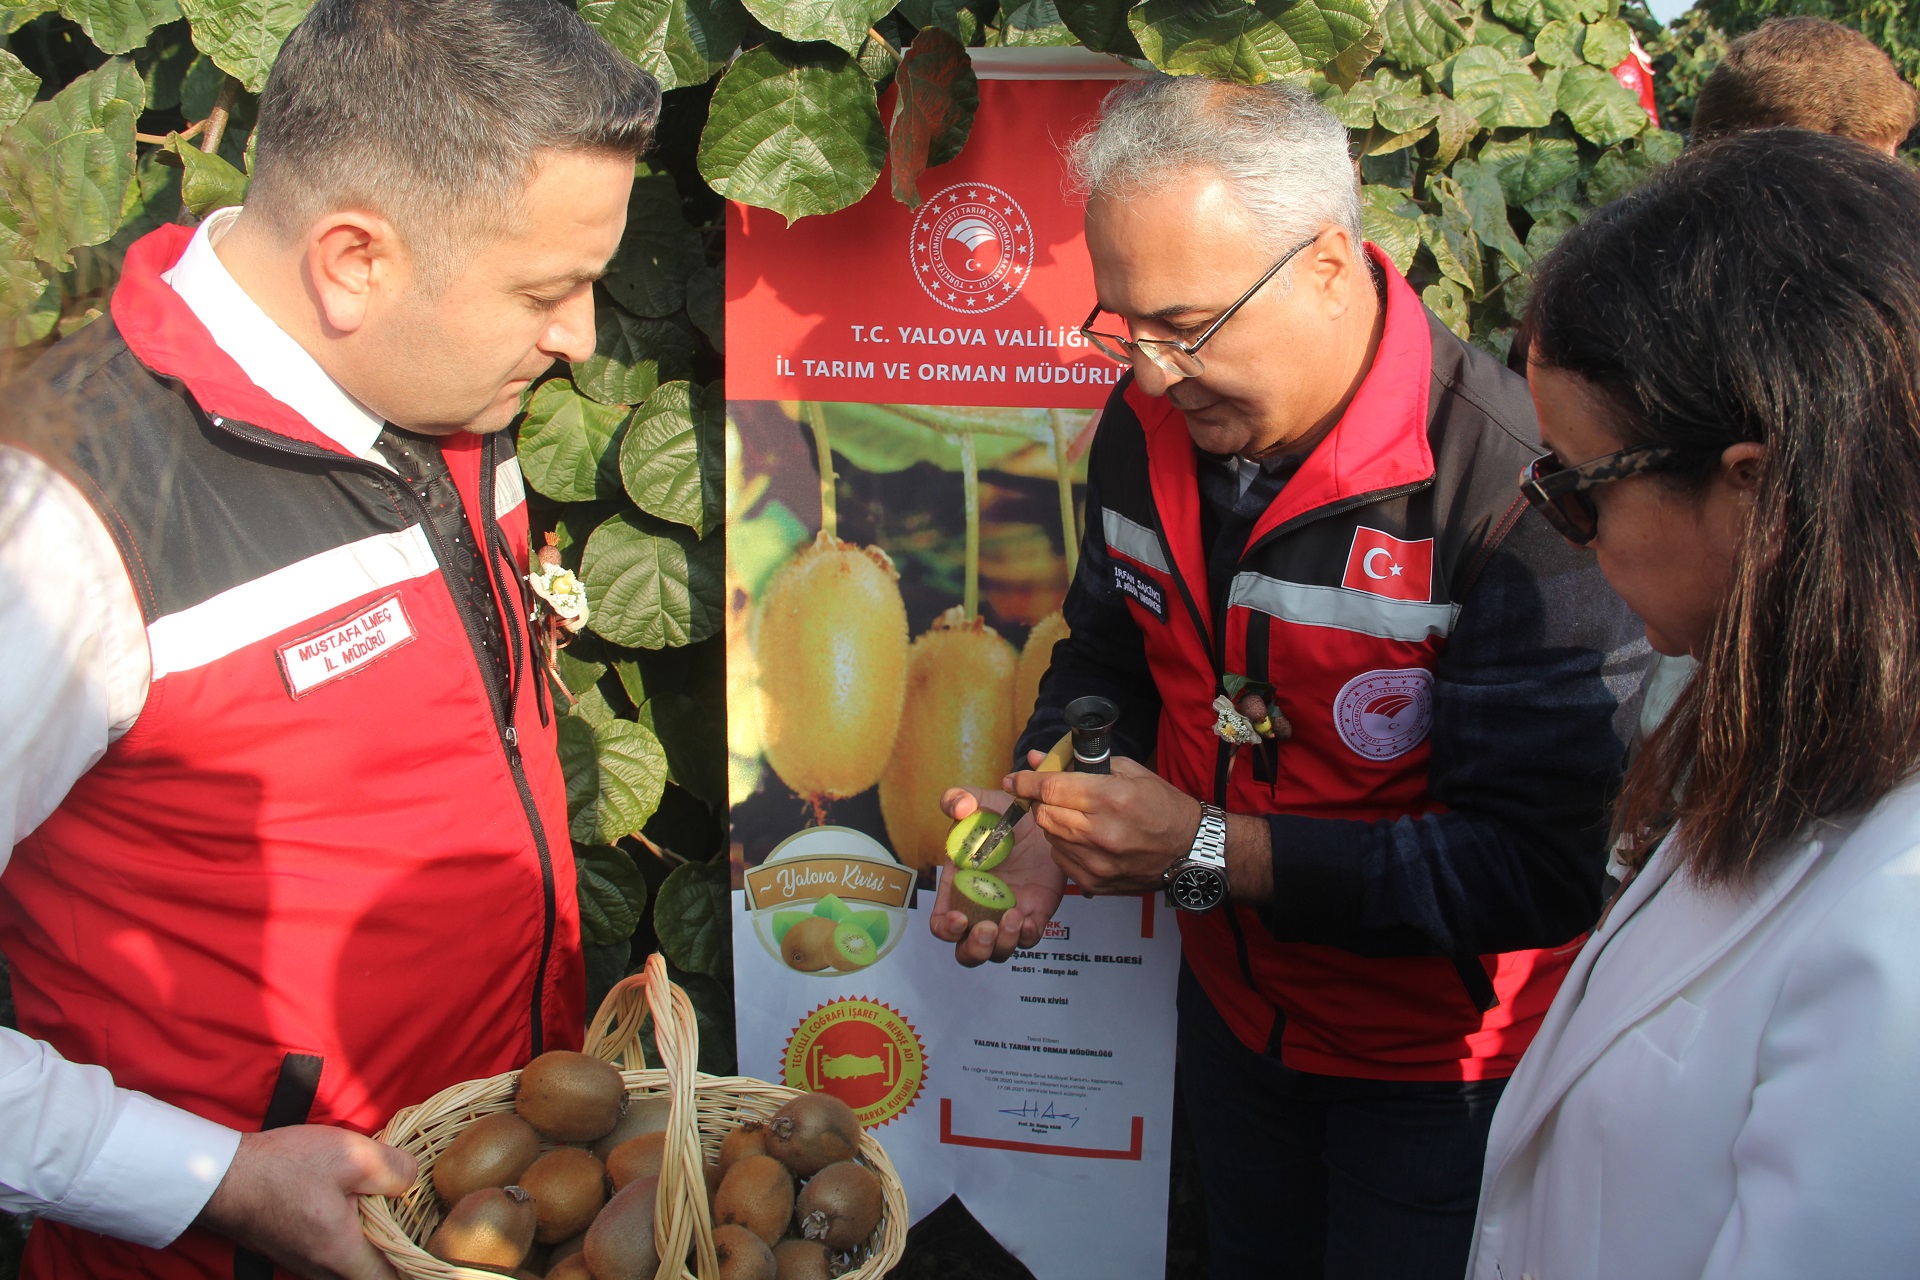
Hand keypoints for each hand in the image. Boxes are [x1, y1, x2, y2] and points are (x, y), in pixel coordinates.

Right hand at [196, 1124, 415, 1279]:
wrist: (221, 1174)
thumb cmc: (284, 1167)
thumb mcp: (352, 1156)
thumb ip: (395, 1171)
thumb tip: (413, 1181)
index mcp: (342, 1255)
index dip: (416, 1267)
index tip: (432, 1248)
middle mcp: (321, 1269)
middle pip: (370, 1275)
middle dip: (394, 1257)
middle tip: (416, 1225)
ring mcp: (303, 1262)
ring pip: (350, 1266)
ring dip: (371, 1246)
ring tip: (391, 1214)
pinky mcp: (292, 1249)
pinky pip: (332, 1255)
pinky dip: (350, 1239)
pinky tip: (358, 1208)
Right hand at [930, 750, 1067, 965]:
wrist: (1044, 819)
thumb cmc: (1006, 814)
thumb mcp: (982, 801)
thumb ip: (959, 798)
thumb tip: (958, 807)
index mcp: (959, 888)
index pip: (941, 924)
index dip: (946, 929)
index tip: (959, 917)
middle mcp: (981, 908)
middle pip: (968, 951)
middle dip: (975, 949)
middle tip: (987, 929)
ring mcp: (1008, 914)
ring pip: (999, 952)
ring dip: (1002, 944)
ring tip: (1014, 916)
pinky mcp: (1035, 913)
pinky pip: (1028, 939)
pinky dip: (1026, 937)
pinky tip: (1029, 920)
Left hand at [1006, 755, 1201, 893]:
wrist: (1189, 849)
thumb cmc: (1162, 805)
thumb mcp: (1128, 771)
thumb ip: (1079, 763)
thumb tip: (1037, 758)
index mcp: (1111, 798)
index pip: (1050, 788)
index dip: (1026, 782)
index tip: (1014, 779)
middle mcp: (1101, 832)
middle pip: (1044, 814)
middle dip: (1041, 801)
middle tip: (1050, 795)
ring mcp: (1096, 862)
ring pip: (1049, 836)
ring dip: (1053, 823)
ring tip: (1076, 816)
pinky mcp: (1095, 882)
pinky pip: (1060, 859)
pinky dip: (1064, 845)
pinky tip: (1084, 838)